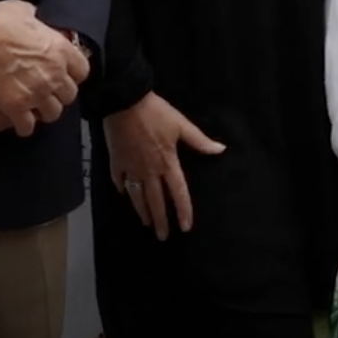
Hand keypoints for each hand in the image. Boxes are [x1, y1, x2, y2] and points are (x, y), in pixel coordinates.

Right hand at [0, 0, 90, 136]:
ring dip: (44, 111)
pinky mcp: (15, 106)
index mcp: (60, 49)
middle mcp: (54, 73)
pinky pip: (28, 126)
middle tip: (48, 92)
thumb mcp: (26, 11)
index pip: (82, 71)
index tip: (65, 75)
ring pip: (53, 113)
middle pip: (69, 95)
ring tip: (35, 107)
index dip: (73, 74)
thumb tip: (36, 19)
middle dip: (59, 94)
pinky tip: (19, 121)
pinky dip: (24, 126)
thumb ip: (38, 20)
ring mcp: (36, 92)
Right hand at [102, 92, 225, 240]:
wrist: (124, 101)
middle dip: (160, 221)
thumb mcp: (181, 124)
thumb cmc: (155, 112)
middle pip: (156, 201)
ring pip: (137, 197)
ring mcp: (131, 169)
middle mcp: (149, 171)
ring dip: (143, 211)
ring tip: (147, 223)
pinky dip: (123, 190)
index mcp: (167, 163)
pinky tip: (125, 194)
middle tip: (162, 236)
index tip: (185, 227)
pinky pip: (120, 181)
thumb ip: (199, 141)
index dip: (183, 211)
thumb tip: (221, 150)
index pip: (178, 193)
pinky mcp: (116, 162)